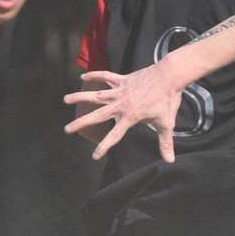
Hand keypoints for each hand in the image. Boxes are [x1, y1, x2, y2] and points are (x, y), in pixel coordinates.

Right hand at [63, 68, 182, 162]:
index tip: (94, 156)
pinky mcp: (122, 79)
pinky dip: (94, 75)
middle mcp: (120, 105)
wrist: (169, 76)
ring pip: (96, 95)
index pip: (114, 136)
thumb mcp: (166, 123)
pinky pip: (105, 76)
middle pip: (97, 116)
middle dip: (81, 123)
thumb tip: (170, 160)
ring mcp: (120, 91)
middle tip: (67, 129)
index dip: (104, 147)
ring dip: (80, 96)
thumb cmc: (168, 100)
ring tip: (65, 99)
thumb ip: (165, 143)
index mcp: (130, 117)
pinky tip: (84, 76)